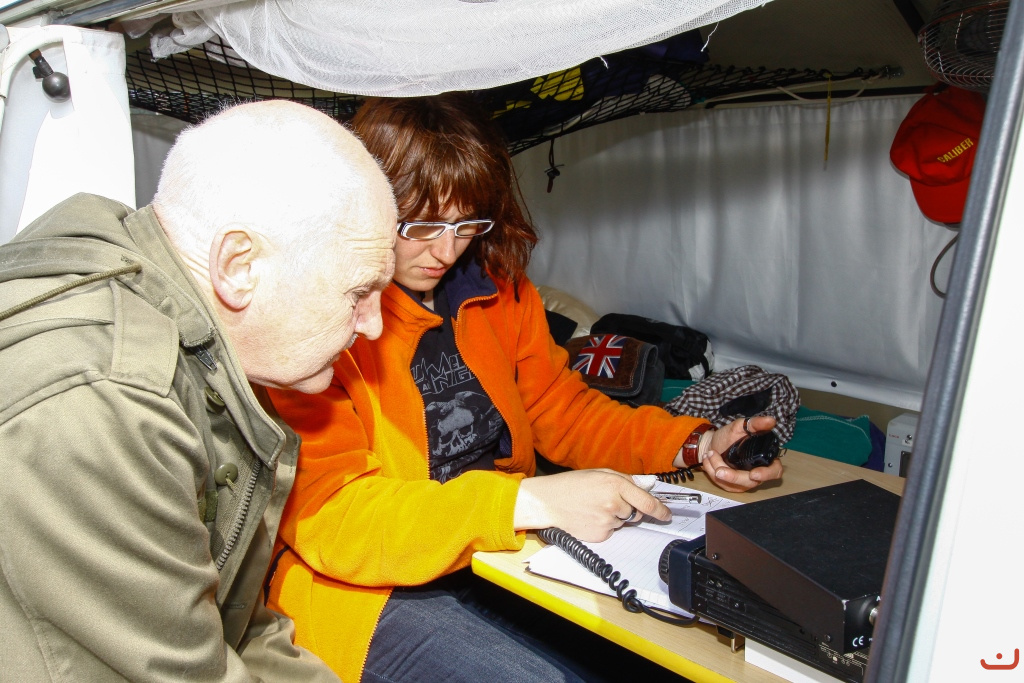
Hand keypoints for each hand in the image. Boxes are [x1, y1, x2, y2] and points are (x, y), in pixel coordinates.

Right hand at [514, 469, 671, 541]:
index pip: (648, 502)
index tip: (667, 514)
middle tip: (610, 502)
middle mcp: (614, 504)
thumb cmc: (571, 485)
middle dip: (630, 508)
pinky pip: (612, 531)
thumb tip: (645, 488)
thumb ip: (624, 479)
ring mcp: (607, 522)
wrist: (548, 502)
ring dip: (615, 516)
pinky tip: (590, 517)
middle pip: (636, 512)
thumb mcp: (599, 472)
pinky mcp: (600, 535)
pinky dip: (605, 525)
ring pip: (623, 522)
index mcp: (616, 485)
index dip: (661, 510)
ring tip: (594, 507)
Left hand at [701, 415, 782, 491]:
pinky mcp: (732, 486)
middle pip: (751, 482)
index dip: (767, 474)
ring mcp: (745, 481)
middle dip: (733, 476)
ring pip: (734, 484)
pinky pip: (723, 484)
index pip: (775, 471)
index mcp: (764, 458)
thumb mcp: (740, 426)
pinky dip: (711, 471)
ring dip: (718, 468)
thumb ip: (755, 423)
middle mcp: (757, 472)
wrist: (711, 444)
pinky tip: (707, 460)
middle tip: (719, 469)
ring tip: (710, 453)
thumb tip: (771, 421)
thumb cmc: (728, 436)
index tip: (754, 474)